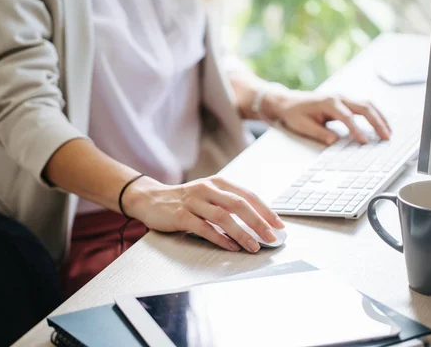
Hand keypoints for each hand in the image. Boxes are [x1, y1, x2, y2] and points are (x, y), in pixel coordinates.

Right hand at [120, 175, 284, 252]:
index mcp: (218, 182)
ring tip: (254, 246)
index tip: (279, 224)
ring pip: (222, 217)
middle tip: (272, 237)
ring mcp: (192, 201)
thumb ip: (229, 204)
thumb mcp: (209, 195)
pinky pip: (204, 228)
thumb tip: (258, 222)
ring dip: (241, 233)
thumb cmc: (185, 200)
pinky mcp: (180, 215)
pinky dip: (220, 238)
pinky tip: (231, 247)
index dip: (265, 210)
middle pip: (238, 204)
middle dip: (258, 222)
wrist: (150, 199)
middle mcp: (207, 188)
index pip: (248, 195)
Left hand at [264, 89, 391, 144]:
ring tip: (388, 132)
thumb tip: (335, 142)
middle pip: (364, 107)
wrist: (288, 102)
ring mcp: (343, 98)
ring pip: (368, 105)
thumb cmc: (294, 113)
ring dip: (380, 118)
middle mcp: (338, 97)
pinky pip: (364, 106)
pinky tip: (381, 125)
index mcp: (328, 102)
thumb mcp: (303, 126)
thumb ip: (319, 133)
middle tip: (386, 137)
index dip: (357, 130)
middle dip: (377, 122)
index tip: (365, 142)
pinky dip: (375, 115)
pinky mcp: (345, 102)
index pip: (347, 117)